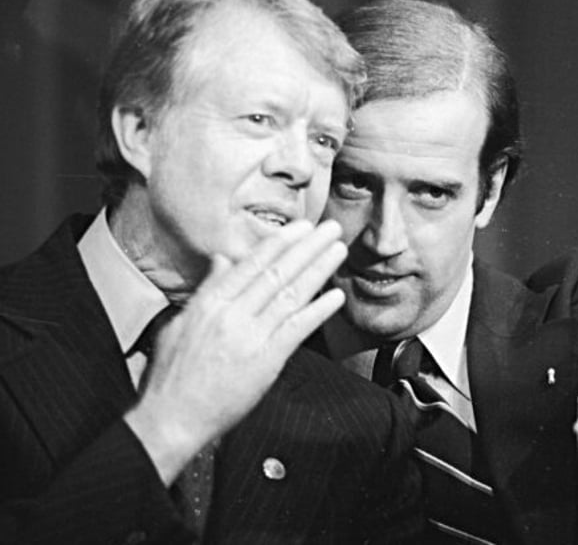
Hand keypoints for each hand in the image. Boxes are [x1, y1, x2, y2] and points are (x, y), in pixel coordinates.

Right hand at [125, 219, 346, 483]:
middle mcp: (232, 314)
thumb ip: (207, 289)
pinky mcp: (265, 362)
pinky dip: (318, 310)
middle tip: (330, 228)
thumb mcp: (180, 323)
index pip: (252, 264)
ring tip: (337, 250)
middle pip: (277, 272)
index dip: (281, 243)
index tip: (302, 227)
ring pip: (290, 294)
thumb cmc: (172, 376)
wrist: (170, 419)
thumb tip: (222, 259)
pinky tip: (336, 296)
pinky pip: (297, 329)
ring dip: (318, 269)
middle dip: (307, 247)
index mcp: (210, 302)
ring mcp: (250, 337)